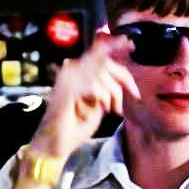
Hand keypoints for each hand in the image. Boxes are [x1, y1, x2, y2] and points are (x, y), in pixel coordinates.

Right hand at [35, 43, 132, 158]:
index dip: (115, 46)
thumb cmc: (74, 126)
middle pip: (104, 61)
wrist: (54, 144)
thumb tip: (121, 79)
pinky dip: (102, 99)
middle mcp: (69, 70)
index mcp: (75, 71)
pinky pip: (95, 87)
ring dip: (113, 94)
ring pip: (102, 75)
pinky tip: (99, 108)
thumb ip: (105, 87)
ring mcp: (67, 79)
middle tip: (134, 94)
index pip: (98, 53)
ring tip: (112, 109)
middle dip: (123, 78)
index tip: (130, 44)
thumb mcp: (97, 103)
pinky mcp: (67, 90)